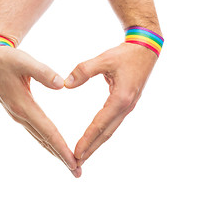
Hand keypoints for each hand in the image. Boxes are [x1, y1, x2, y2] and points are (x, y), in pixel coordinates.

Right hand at [0, 46, 80, 177]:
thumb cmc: (6, 60)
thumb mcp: (24, 62)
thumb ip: (43, 73)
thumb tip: (62, 85)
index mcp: (24, 106)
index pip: (48, 132)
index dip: (61, 147)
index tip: (74, 162)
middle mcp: (21, 115)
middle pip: (45, 140)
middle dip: (61, 157)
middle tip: (77, 172)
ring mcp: (19, 115)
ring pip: (40, 138)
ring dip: (55, 151)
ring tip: (69, 164)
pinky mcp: (19, 112)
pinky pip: (36, 131)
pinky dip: (47, 141)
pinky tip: (54, 145)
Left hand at [64, 43, 157, 166]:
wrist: (146, 49)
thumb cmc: (125, 54)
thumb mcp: (104, 59)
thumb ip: (83, 70)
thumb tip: (66, 84)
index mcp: (121, 98)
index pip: (100, 124)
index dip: (87, 139)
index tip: (76, 153)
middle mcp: (125, 106)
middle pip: (106, 133)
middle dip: (91, 149)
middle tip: (77, 163)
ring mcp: (128, 107)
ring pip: (110, 130)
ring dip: (97, 144)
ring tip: (84, 155)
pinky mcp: (127, 104)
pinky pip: (113, 123)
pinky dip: (103, 133)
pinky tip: (96, 138)